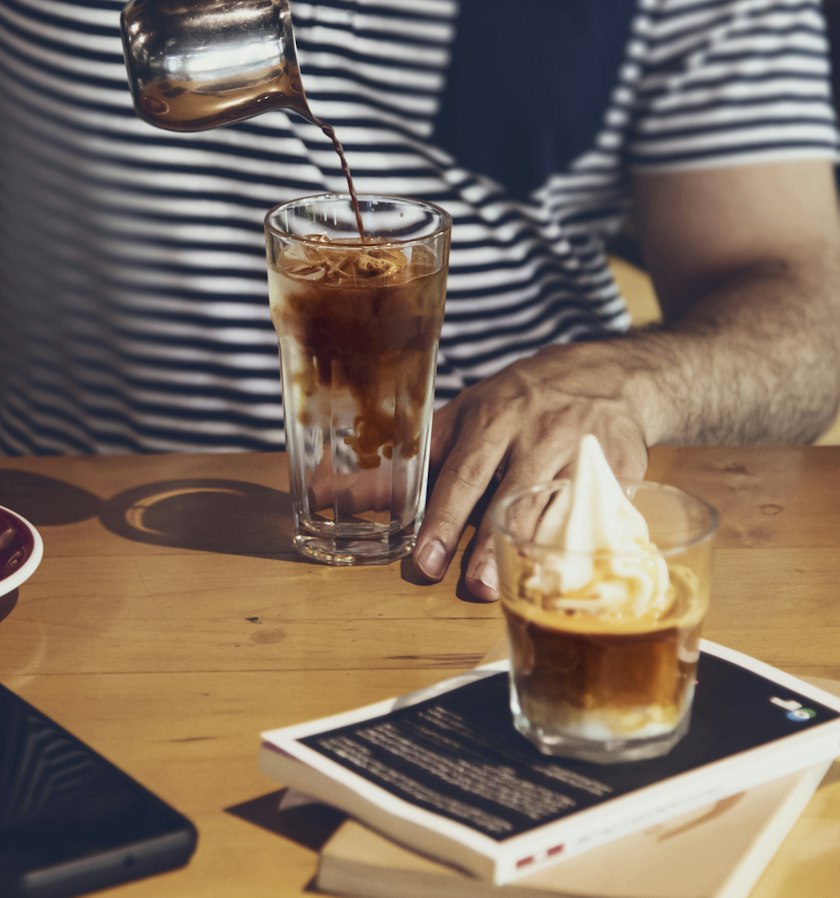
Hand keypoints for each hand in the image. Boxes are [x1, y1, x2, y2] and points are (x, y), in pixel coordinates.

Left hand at [412, 342, 654, 601]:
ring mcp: (583, 451)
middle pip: (510, 496)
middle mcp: (538, 433)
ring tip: (514, 590)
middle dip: (488, 544)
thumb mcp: (466, 415)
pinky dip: (586, 545)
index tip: (425, 560)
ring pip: (555, 510)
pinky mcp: (622, 470)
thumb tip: (344, 496)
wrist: (605, 376)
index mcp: (494, 418)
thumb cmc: (519, 403)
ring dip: (532, 552)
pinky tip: (570, 574)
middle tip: (471, 587)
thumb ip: (416, 460)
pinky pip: (603, 513)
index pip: (463, 472)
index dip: (445, 519)